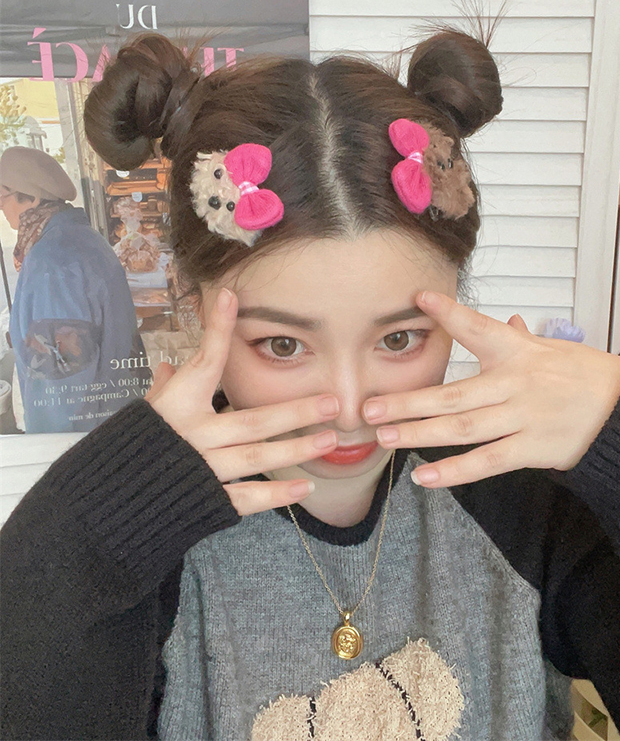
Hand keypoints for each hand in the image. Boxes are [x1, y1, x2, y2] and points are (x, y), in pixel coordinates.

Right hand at [145, 288, 340, 515]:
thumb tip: (167, 365)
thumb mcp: (142, 415)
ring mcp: (201, 470)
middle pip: (252, 421)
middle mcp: (192, 436)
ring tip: (331, 440)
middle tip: (331, 403)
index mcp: (174, 407)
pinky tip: (307, 487)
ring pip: (257, 457)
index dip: (216, 329)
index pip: (202, 362)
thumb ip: (161, 391)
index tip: (232, 296)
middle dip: (295, 412)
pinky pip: (247, 498)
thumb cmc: (126, 452)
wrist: (103, 507)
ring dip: (298, 449)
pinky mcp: (206, 502)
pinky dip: (278, 496)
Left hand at [362, 291, 619, 486]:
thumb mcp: (553, 349)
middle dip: (407, 402)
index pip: (480, 328)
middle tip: (369, 408)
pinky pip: (486, 462)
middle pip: (453, 394)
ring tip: (384, 438)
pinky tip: (423, 477)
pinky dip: (454, 472)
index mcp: (520, 351)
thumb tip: (508, 318)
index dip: (450, 313)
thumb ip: (521, 339)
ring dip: (419, 434)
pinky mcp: (532, 449)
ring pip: (462, 429)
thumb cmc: (585, 376)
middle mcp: (516, 383)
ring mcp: (523, 418)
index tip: (419, 299)